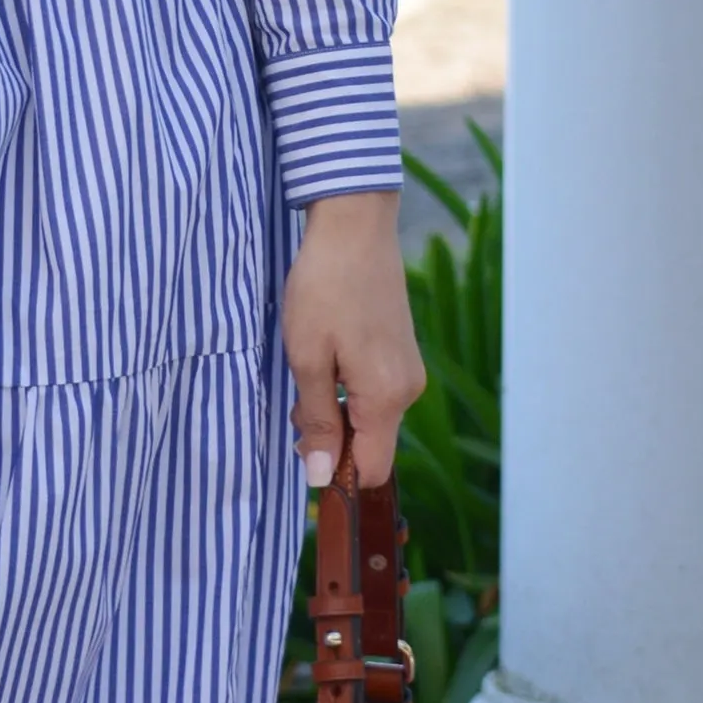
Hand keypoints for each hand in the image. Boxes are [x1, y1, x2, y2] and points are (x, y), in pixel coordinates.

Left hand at [280, 188, 424, 489]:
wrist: (354, 226)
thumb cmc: (324, 288)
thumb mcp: (307, 358)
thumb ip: (316, 421)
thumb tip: (322, 477)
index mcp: (386, 397)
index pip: (373, 469)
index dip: (337, 472)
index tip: (302, 449)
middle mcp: (408, 389)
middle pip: (371, 444)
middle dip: (330, 436)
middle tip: (294, 398)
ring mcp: (408, 370)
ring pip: (370, 417)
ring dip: (335, 409)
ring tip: (307, 368)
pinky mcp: (402, 352)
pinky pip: (374, 392)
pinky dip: (347, 388)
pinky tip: (325, 355)